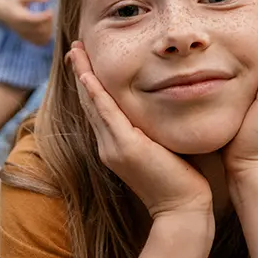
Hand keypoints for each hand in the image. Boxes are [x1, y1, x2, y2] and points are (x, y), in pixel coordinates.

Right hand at [4, 0, 53, 45]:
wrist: (4, 13)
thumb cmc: (15, 2)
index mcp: (19, 16)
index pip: (33, 19)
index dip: (44, 16)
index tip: (51, 10)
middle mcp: (22, 28)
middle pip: (39, 29)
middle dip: (48, 22)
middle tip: (50, 13)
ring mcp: (25, 35)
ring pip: (41, 37)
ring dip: (49, 29)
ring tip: (49, 20)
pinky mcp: (28, 39)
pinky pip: (40, 42)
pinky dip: (47, 37)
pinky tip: (48, 28)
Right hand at [67, 41, 212, 221]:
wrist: (182, 209)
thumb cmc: (182, 180)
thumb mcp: (163, 147)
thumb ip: (156, 128)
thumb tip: (166, 105)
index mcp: (116, 144)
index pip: (99, 107)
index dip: (90, 83)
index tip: (86, 60)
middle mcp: (108, 144)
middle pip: (89, 101)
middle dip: (81, 73)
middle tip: (75, 48)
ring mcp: (113, 147)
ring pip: (93, 103)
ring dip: (83, 75)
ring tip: (75, 52)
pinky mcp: (124, 147)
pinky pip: (105, 113)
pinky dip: (95, 92)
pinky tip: (87, 75)